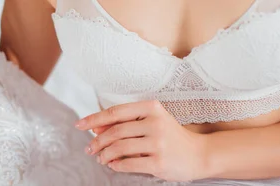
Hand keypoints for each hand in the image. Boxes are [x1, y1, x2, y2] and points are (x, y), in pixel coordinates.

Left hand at [75, 100, 209, 181]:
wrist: (200, 154)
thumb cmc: (170, 137)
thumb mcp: (150, 123)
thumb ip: (124, 123)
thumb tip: (95, 128)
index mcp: (152, 108)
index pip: (115, 112)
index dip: (94, 119)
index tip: (79, 125)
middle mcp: (155, 123)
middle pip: (115, 131)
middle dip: (97, 142)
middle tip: (89, 149)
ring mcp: (158, 143)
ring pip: (119, 148)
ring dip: (105, 155)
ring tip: (101, 159)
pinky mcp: (159, 162)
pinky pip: (128, 163)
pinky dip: (116, 165)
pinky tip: (113, 165)